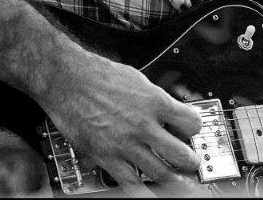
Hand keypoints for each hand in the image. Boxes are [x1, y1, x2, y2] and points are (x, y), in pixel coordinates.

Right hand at [42, 50, 203, 196]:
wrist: (68, 80)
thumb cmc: (100, 75)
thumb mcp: (139, 80)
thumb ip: (156, 100)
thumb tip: (169, 112)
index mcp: (156, 102)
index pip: (192, 123)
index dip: (194, 129)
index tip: (191, 132)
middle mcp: (144, 125)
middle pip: (181, 154)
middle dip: (190, 162)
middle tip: (192, 163)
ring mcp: (126, 143)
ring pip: (160, 172)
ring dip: (172, 178)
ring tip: (176, 179)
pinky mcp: (106, 156)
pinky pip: (130, 182)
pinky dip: (143, 192)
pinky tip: (150, 193)